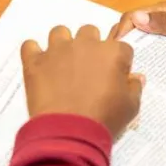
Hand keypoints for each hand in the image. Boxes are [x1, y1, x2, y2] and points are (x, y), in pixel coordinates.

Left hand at [22, 25, 143, 137]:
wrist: (69, 132)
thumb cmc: (104, 119)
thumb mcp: (130, 107)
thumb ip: (134, 87)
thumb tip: (136, 77)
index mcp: (112, 52)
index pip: (121, 47)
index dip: (118, 62)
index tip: (114, 76)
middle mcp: (85, 44)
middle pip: (89, 32)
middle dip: (90, 47)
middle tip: (87, 70)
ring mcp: (58, 50)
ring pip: (60, 32)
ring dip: (62, 45)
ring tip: (62, 65)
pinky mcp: (35, 61)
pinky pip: (29, 45)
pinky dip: (33, 53)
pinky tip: (38, 66)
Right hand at [110, 3, 165, 71]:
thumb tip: (137, 18)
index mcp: (165, 12)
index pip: (132, 16)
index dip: (120, 31)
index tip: (114, 49)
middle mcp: (161, 23)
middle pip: (132, 31)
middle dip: (120, 44)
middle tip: (112, 63)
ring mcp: (164, 39)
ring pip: (139, 45)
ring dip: (130, 55)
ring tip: (121, 72)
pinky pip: (150, 56)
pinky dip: (142, 63)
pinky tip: (137, 75)